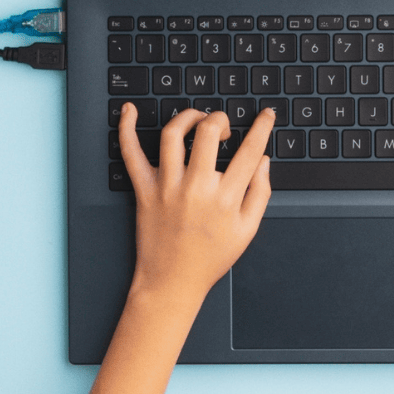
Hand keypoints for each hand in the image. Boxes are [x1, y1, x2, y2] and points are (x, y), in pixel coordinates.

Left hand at [118, 104, 275, 305]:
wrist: (172, 282)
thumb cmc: (210, 259)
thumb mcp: (247, 231)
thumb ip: (260, 193)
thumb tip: (263, 161)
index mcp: (225, 198)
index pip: (250, 150)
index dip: (262, 127)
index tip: (266, 114)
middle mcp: (196, 187)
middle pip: (209, 132)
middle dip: (221, 119)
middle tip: (223, 127)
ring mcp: (167, 187)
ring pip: (173, 134)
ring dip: (187, 117)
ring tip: (195, 120)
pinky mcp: (144, 190)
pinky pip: (131, 154)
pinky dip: (127, 129)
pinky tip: (129, 111)